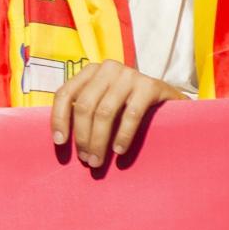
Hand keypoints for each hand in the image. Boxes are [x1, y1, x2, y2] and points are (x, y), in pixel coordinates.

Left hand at [50, 60, 183, 167]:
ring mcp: (129, 75)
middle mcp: (108, 68)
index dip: (59, 118)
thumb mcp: (104, 102)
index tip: (60, 143)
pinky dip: (123, 135)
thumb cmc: (129, 106)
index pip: (65, 93)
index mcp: (91, 71)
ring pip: (105, 112)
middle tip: (86, 160)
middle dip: (82, 136)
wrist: (170, 100)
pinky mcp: (150, 85)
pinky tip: (119, 151)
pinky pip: (131, 115)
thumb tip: (61, 140)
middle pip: (84, 105)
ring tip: (98, 161)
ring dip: (99, 141)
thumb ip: (85, 112)